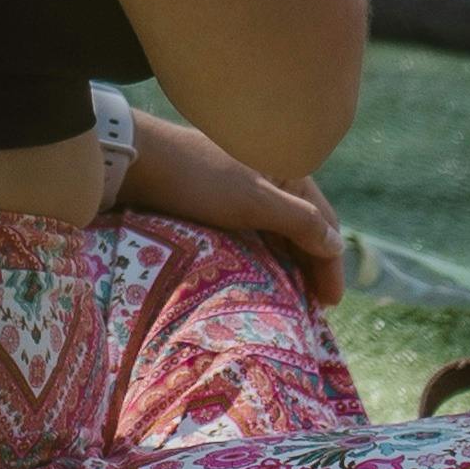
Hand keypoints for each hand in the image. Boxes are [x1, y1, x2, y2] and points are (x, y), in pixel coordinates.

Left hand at [117, 118, 344, 305]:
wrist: (133, 158)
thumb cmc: (195, 179)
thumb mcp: (251, 201)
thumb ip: (298, 220)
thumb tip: (336, 244)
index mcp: (286, 168)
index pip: (323, 221)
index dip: (330, 263)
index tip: (330, 303)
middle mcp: (270, 174)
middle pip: (303, 227)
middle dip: (312, 266)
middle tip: (314, 310)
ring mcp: (244, 185)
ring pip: (277, 230)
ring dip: (289, 262)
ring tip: (293, 299)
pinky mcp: (220, 198)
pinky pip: (254, 230)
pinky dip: (266, 253)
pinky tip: (263, 275)